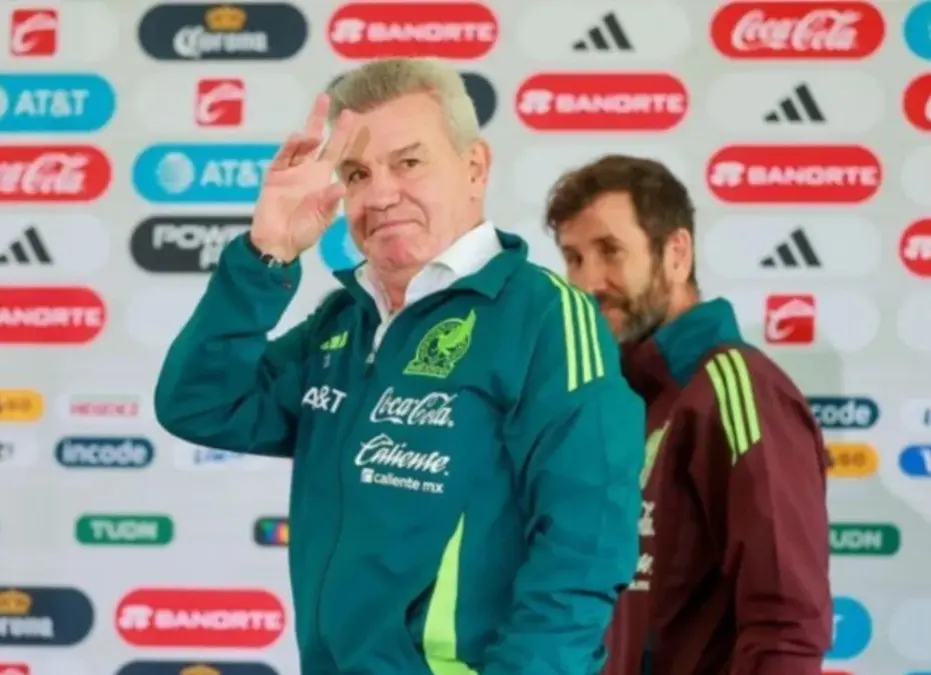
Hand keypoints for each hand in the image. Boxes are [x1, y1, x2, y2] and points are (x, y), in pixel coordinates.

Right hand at [250, 93, 356, 261]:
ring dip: (305, 138)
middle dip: (319, 119)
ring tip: (313, 132)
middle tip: (325, 98)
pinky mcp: (274, 177)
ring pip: (298, 146)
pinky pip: (282, 159)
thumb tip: (340, 187)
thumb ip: (328, 203)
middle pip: (315, 140)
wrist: (278, 244)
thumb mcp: (321, 219)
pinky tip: (296, 139)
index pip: (336, 152)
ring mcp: (289, 172)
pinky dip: (289, 149)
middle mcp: (307, 171)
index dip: (342, 135)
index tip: (352, 115)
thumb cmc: (303, 233)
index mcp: (322, 179)